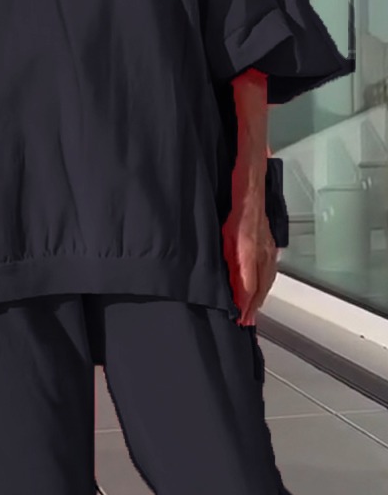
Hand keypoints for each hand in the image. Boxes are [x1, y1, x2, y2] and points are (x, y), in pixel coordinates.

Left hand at [222, 180, 277, 326]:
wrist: (252, 171)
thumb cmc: (235, 194)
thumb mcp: (224, 228)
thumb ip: (228, 255)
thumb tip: (230, 280)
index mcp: (248, 244)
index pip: (248, 282)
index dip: (244, 302)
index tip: (240, 318)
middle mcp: (262, 246)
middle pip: (260, 284)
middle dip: (253, 305)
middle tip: (246, 323)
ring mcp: (268, 243)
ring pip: (266, 277)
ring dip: (259, 296)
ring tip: (253, 312)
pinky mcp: (268, 238)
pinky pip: (269, 266)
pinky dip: (265, 281)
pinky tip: (260, 286)